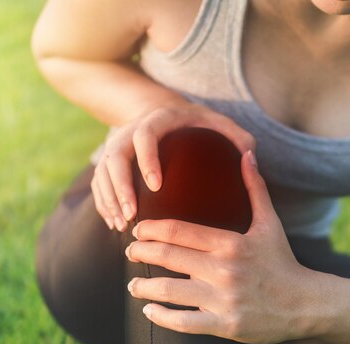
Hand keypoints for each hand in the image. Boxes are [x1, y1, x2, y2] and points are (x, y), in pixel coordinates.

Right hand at [91, 101, 255, 230]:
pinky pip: (100, 182)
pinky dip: (105, 203)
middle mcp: (131, 129)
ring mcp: (118, 144)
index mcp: (158, 118)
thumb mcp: (221, 123)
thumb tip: (249, 156)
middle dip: (121, 187)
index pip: (145, 136)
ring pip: (102, 171)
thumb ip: (238, 137)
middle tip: (133, 215)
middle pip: (115, 156)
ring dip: (109, 199)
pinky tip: (116, 224)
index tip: (156, 186)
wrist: (168, 113)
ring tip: (123, 225)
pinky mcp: (111, 160)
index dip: (147, 160)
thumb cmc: (200, 123)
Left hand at [125, 151, 321, 343]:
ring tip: (133, 284)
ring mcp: (225, 300)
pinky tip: (149, 310)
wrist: (306, 303)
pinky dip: (161, 317)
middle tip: (129, 251)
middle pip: (169, 257)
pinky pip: (184, 323)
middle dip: (141, 252)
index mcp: (232, 243)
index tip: (138, 229)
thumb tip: (247, 153)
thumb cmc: (283, 261)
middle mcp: (226, 270)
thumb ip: (255, 188)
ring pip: (170, 292)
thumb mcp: (270, 223)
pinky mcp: (226, 325)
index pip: (180, 231)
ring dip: (144, 287)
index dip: (152, 228)